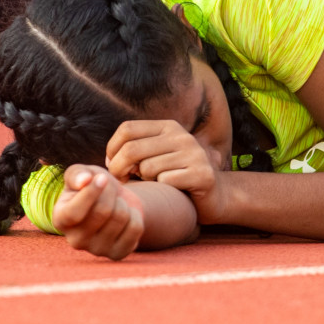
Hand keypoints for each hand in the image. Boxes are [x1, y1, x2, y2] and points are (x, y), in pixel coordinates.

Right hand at [53, 165, 144, 260]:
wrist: (115, 202)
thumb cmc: (93, 185)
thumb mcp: (82, 173)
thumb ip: (77, 174)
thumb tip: (84, 180)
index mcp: (60, 219)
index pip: (74, 212)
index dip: (91, 193)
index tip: (102, 177)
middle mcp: (75, 240)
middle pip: (102, 212)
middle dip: (111, 192)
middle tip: (110, 187)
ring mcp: (96, 250)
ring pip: (121, 218)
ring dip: (124, 203)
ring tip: (117, 202)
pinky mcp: (117, 254)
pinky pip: (135, 229)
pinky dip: (136, 215)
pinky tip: (127, 215)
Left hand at [106, 119, 231, 225]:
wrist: (213, 197)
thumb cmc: (174, 177)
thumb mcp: (155, 157)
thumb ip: (134, 151)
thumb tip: (109, 159)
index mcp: (168, 127)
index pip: (127, 129)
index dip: (112, 149)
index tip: (113, 166)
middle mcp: (182, 136)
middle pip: (132, 149)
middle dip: (118, 169)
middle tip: (123, 181)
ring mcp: (194, 154)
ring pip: (147, 168)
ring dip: (145, 181)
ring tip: (156, 183)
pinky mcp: (202, 174)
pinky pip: (165, 181)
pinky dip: (163, 189)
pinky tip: (172, 190)